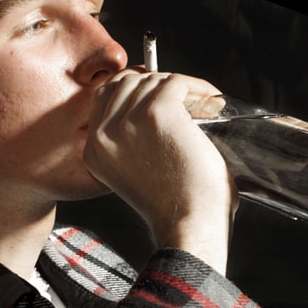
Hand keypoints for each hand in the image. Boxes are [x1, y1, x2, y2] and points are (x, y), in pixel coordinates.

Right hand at [83, 69, 236, 271]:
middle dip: (159, 84)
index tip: (164, 94)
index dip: (137, 89)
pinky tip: (212, 104)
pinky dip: (198, 88)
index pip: (106, 96)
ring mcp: (128, 122)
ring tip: (204, 105)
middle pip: (127, 82)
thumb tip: (158, 103)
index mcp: (95, 151)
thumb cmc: (177, 208)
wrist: (190, 227)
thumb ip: (132, 144)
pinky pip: (177, 82)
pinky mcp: (157, 113)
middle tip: (188, 100)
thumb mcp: (136, 174)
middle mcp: (103, 134)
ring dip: (182, 87)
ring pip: (153, 80)